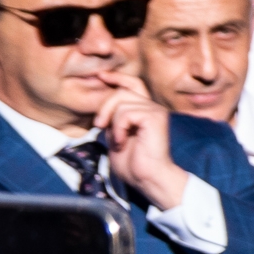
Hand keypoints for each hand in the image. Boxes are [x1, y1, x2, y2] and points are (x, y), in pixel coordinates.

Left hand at [89, 72, 192, 211]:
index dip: (116, 77)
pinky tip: (121, 142)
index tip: (100, 76)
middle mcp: (153, 107)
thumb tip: (101, 106)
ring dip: (111, 121)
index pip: (133, 83)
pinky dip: (118, 128)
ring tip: (115, 140)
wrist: (148, 177)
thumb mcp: (116, 135)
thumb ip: (112, 119)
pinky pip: (126, 113)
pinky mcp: (155, 118)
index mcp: (146, 110)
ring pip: (121, 101)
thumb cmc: (133, 163)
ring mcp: (155, 111)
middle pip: (122, 90)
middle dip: (104, 105)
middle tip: (98, 125)